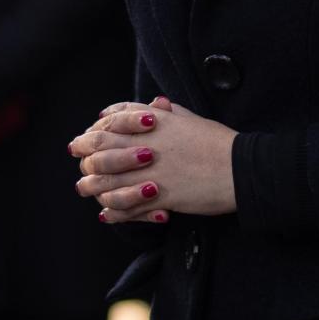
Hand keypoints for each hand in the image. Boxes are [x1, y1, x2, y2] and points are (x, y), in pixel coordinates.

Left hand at [69, 96, 237, 223]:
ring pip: (108, 178)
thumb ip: (171, 113)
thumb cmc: (221, 144)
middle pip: (103, 145)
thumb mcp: (194, 120)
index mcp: (157, 122)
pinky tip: (106, 215)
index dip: (99, 124)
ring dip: (92, 184)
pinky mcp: (159, 194)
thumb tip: (157, 103)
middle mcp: (148, 143)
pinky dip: (114, 212)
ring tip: (85, 188)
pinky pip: (127, 206)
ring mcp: (152, 170)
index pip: (116, 117)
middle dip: (85, 151)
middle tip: (76, 156)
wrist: (242, 169)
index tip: (90, 130)